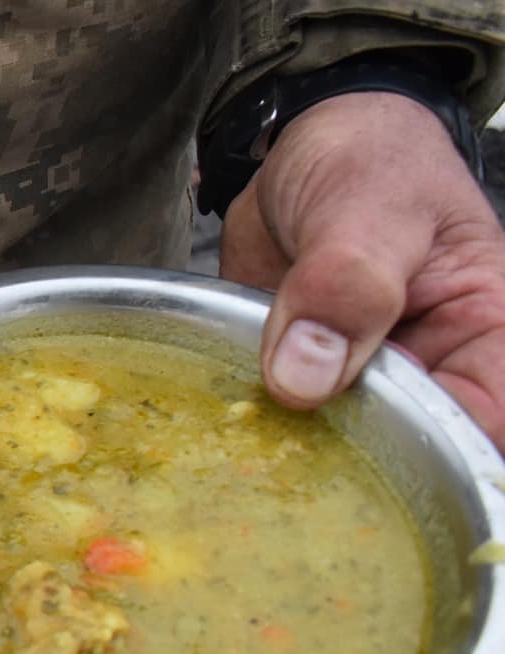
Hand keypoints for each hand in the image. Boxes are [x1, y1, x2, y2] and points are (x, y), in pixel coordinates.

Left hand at [219, 90, 504, 449]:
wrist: (301, 142)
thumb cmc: (371, 159)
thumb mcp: (368, 208)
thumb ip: (346, 284)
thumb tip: (306, 377)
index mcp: (484, 329)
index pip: (482, 418)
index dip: (436, 449)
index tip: (373, 456)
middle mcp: (427, 364)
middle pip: (407, 445)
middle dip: (352, 460)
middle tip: (286, 463)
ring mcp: (357, 374)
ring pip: (337, 439)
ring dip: (291, 445)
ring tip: (246, 446)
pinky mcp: (297, 372)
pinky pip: (277, 414)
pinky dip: (251, 420)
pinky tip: (222, 427)